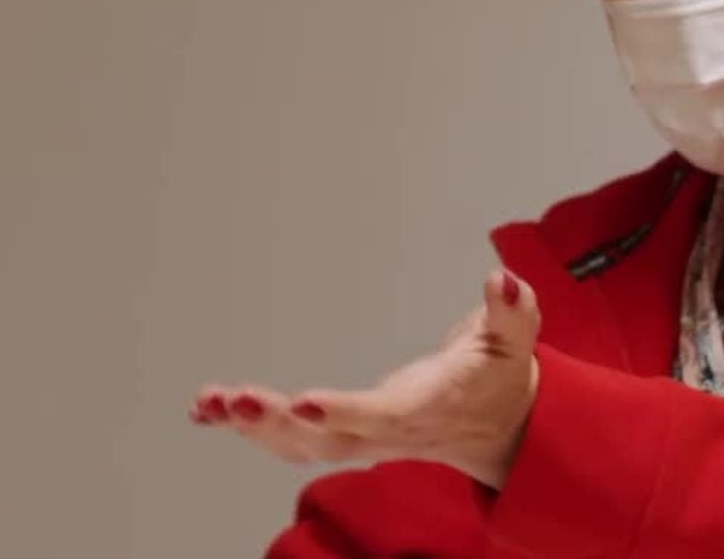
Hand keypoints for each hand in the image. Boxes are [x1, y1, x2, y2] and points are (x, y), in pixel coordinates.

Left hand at [192, 270, 540, 488]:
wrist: (497, 425)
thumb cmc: (497, 377)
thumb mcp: (517, 338)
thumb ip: (513, 310)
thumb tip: (501, 280)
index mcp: (428, 410)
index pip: (385, 416)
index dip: (346, 412)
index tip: (306, 402)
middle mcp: (389, 431)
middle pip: (328, 438)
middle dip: (278, 422)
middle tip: (234, 399)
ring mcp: (363, 437)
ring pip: (301, 444)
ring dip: (252, 426)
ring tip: (209, 402)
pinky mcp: (345, 432)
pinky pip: (292, 439)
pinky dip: (249, 427)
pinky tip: (207, 410)